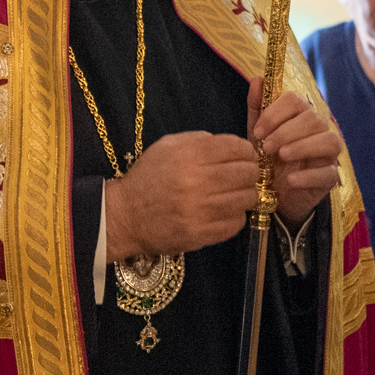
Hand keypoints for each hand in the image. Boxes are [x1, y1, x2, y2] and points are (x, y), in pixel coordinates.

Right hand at [103, 131, 258, 262]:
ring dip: (245, 195)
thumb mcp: (167, 146)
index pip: (237, 148)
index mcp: (189, 155)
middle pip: (247, 173)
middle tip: (243, 175)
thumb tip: (233, 146)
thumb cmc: (148, 177)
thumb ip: (200, 140)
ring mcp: (200, 211)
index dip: (247, 151)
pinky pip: (236, 223)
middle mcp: (197, 182)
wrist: (125, 216)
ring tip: (235, 194)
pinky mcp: (201, 234)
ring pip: (246, 199)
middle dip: (250, 172)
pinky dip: (235, 216)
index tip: (246, 156)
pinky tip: (225, 211)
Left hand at [247, 77, 341, 227]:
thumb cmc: (268, 158)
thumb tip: (258, 79)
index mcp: (302, 114)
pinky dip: (308, 175)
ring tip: (282, 157)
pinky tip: (290, 180)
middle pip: (312, 119)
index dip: (275, 113)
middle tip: (266, 147)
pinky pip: (328, 172)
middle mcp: (320, 129)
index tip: (258, 131)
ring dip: (302, 147)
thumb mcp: (258, 133)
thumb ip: (257, 107)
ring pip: (328, 141)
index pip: (295, 100)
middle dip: (286, 132)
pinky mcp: (331, 177)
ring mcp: (329, 153)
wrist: (274, 193)